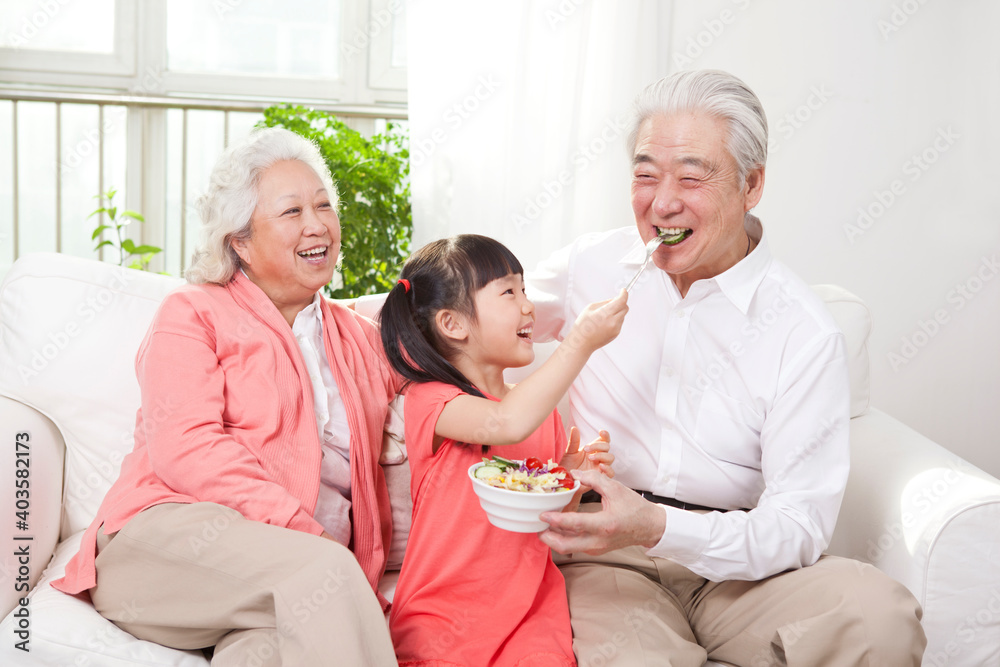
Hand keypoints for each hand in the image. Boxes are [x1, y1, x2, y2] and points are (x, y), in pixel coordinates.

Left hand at [539, 469, 665, 554]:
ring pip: (568, 548)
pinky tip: (557, 527)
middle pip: (565, 546)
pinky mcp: (596, 549)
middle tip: (536, 525)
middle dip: (547, 537)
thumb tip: (573, 474)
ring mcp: (597, 548)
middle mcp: (599, 540)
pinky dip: (563, 538)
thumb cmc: (634, 507)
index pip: (575, 524)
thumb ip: (593, 478)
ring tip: (543, 525)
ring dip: (553, 538)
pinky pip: (574, 546)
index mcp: (604, 524)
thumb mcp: (615, 488)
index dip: (556, 519)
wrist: (649, 527)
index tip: (542, 514)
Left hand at [559, 427, 613, 478]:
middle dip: (598, 446)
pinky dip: (608, 468)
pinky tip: (600, 466)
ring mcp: (600, 467)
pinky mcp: (601, 477)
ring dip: (601, 455)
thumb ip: (574, 441)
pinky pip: (611, 473)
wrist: (566, 481)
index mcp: (593, 449)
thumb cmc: (569, 466)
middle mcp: (599, 457)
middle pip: (607, 447)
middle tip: (586, 449)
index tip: (601, 432)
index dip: (605, 435)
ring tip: (590, 458)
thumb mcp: (570, 452)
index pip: (604, 440)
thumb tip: (574, 428)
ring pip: (610, 458)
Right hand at [563, 289, 627, 354]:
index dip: (624, 294)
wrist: (581, 342)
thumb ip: (605, 302)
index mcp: (605, 313)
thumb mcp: (590, 308)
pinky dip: (615, 320)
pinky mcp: (616, 333)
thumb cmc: (583, 324)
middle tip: (613, 302)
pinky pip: (620, 322)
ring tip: (604, 316)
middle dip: (621, 302)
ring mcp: (616, 328)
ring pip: (622, 315)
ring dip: (617, 312)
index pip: (621, 300)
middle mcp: (613, 321)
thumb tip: (615, 299)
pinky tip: (604, 324)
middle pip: (625, 307)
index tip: (623, 290)